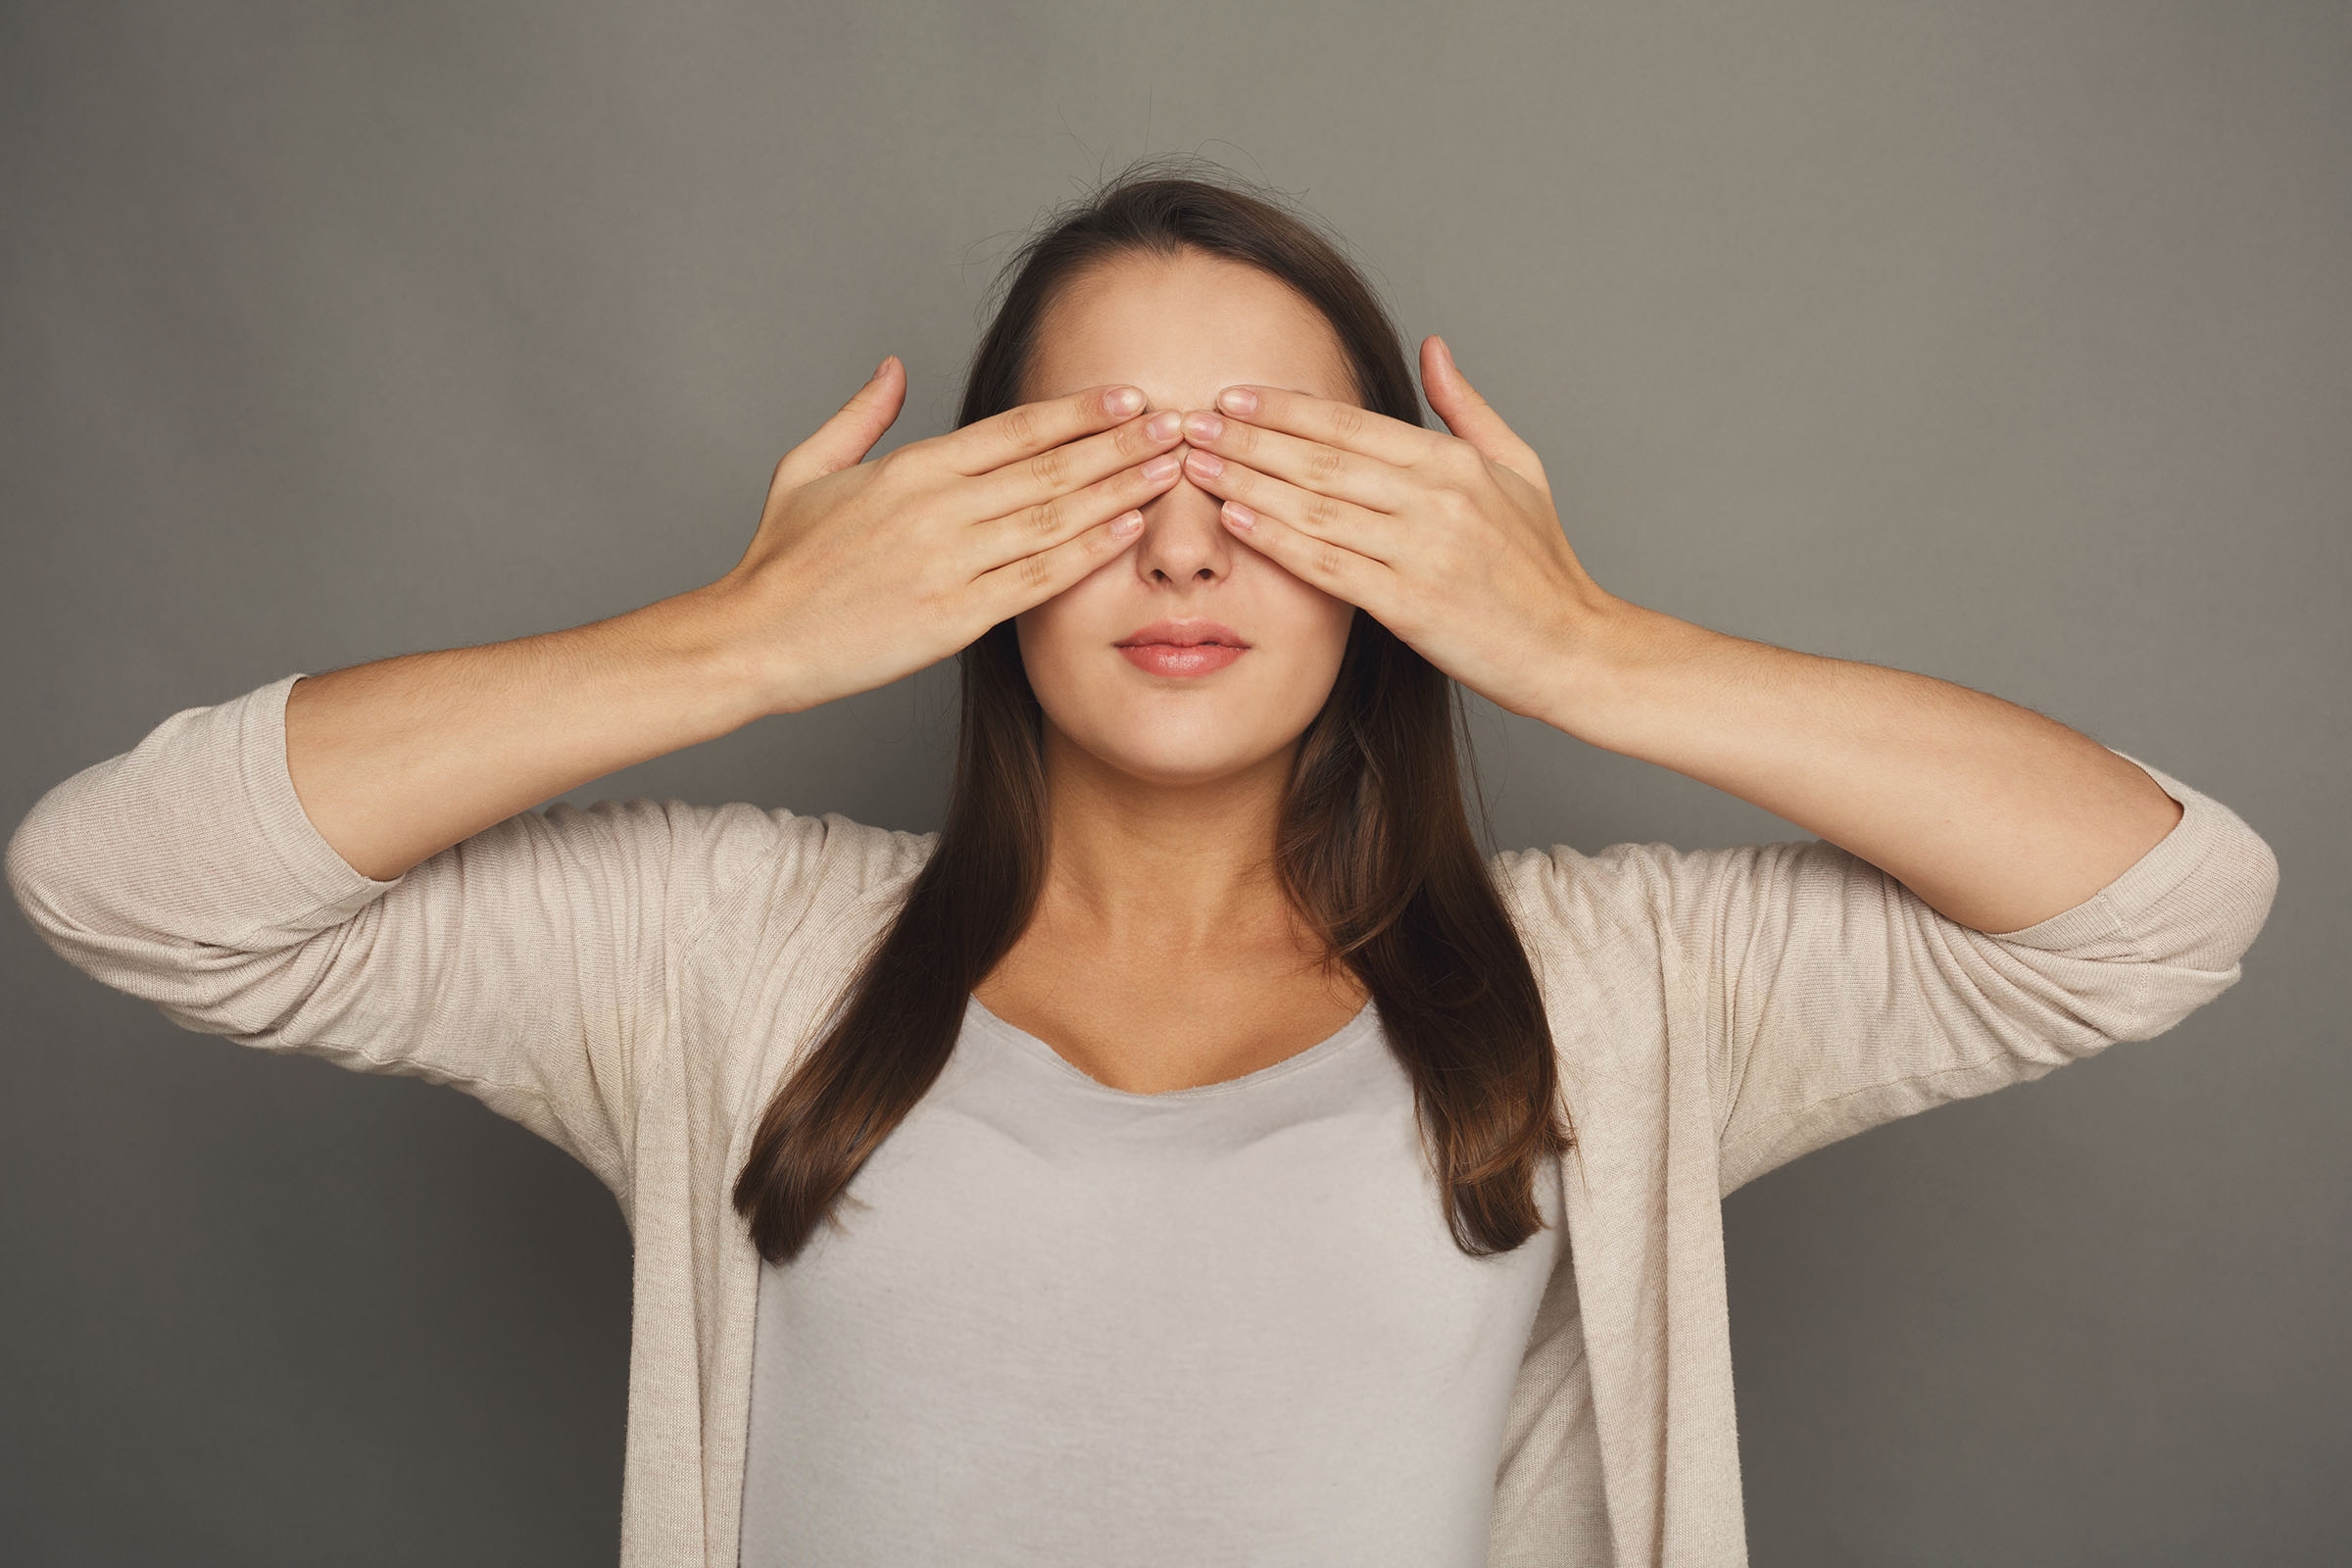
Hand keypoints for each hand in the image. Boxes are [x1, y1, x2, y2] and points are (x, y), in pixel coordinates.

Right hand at [710, 357, 1186, 713]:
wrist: (751, 639)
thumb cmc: (778, 563)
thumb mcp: (807, 469)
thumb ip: (860, 416)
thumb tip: (894, 367)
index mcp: (910, 469)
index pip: (1014, 430)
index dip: (1078, 413)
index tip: (1128, 397)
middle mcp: (937, 507)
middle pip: (1049, 468)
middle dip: (1120, 444)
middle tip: (1179, 424)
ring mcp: (948, 562)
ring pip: (1053, 518)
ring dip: (1118, 490)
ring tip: (1171, 469)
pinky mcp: (953, 616)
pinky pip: (1035, 580)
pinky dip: (1086, 553)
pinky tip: (1127, 532)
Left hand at [1174, 335, 1622, 721]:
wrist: (1575, 648)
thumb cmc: (1544, 566)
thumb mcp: (1520, 468)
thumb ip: (1467, 408)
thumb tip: (1432, 346)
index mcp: (1456, 462)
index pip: (1351, 424)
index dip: (1285, 408)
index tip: (1233, 396)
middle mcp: (1437, 498)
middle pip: (1322, 459)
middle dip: (1249, 439)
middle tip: (1191, 423)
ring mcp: (1424, 550)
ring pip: (1318, 507)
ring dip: (1250, 483)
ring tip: (1197, 466)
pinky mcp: (1412, 604)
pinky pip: (1331, 566)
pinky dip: (1280, 541)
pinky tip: (1239, 522)